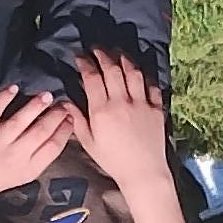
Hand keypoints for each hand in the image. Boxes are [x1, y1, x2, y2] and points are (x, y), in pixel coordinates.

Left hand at [0, 82, 76, 203]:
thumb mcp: (25, 175)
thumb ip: (40, 157)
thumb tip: (58, 133)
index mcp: (29, 168)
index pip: (53, 146)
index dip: (65, 130)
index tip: (71, 118)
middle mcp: (15, 155)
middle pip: (41, 131)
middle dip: (55, 115)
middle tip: (62, 104)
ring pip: (21, 120)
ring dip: (36, 106)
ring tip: (47, 95)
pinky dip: (4, 98)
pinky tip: (14, 89)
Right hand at [74, 49, 170, 193]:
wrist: (143, 172)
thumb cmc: (112, 160)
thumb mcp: (88, 142)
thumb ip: (77, 119)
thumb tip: (65, 101)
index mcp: (102, 110)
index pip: (93, 77)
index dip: (86, 63)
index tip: (80, 57)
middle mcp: (122, 102)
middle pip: (113, 70)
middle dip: (103, 56)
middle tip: (97, 50)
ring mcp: (142, 104)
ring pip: (133, 73)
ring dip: (125, 60)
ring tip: (118, 54)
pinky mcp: (156, 109)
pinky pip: (151, 86)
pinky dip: (145, 77)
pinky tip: (139, 73)